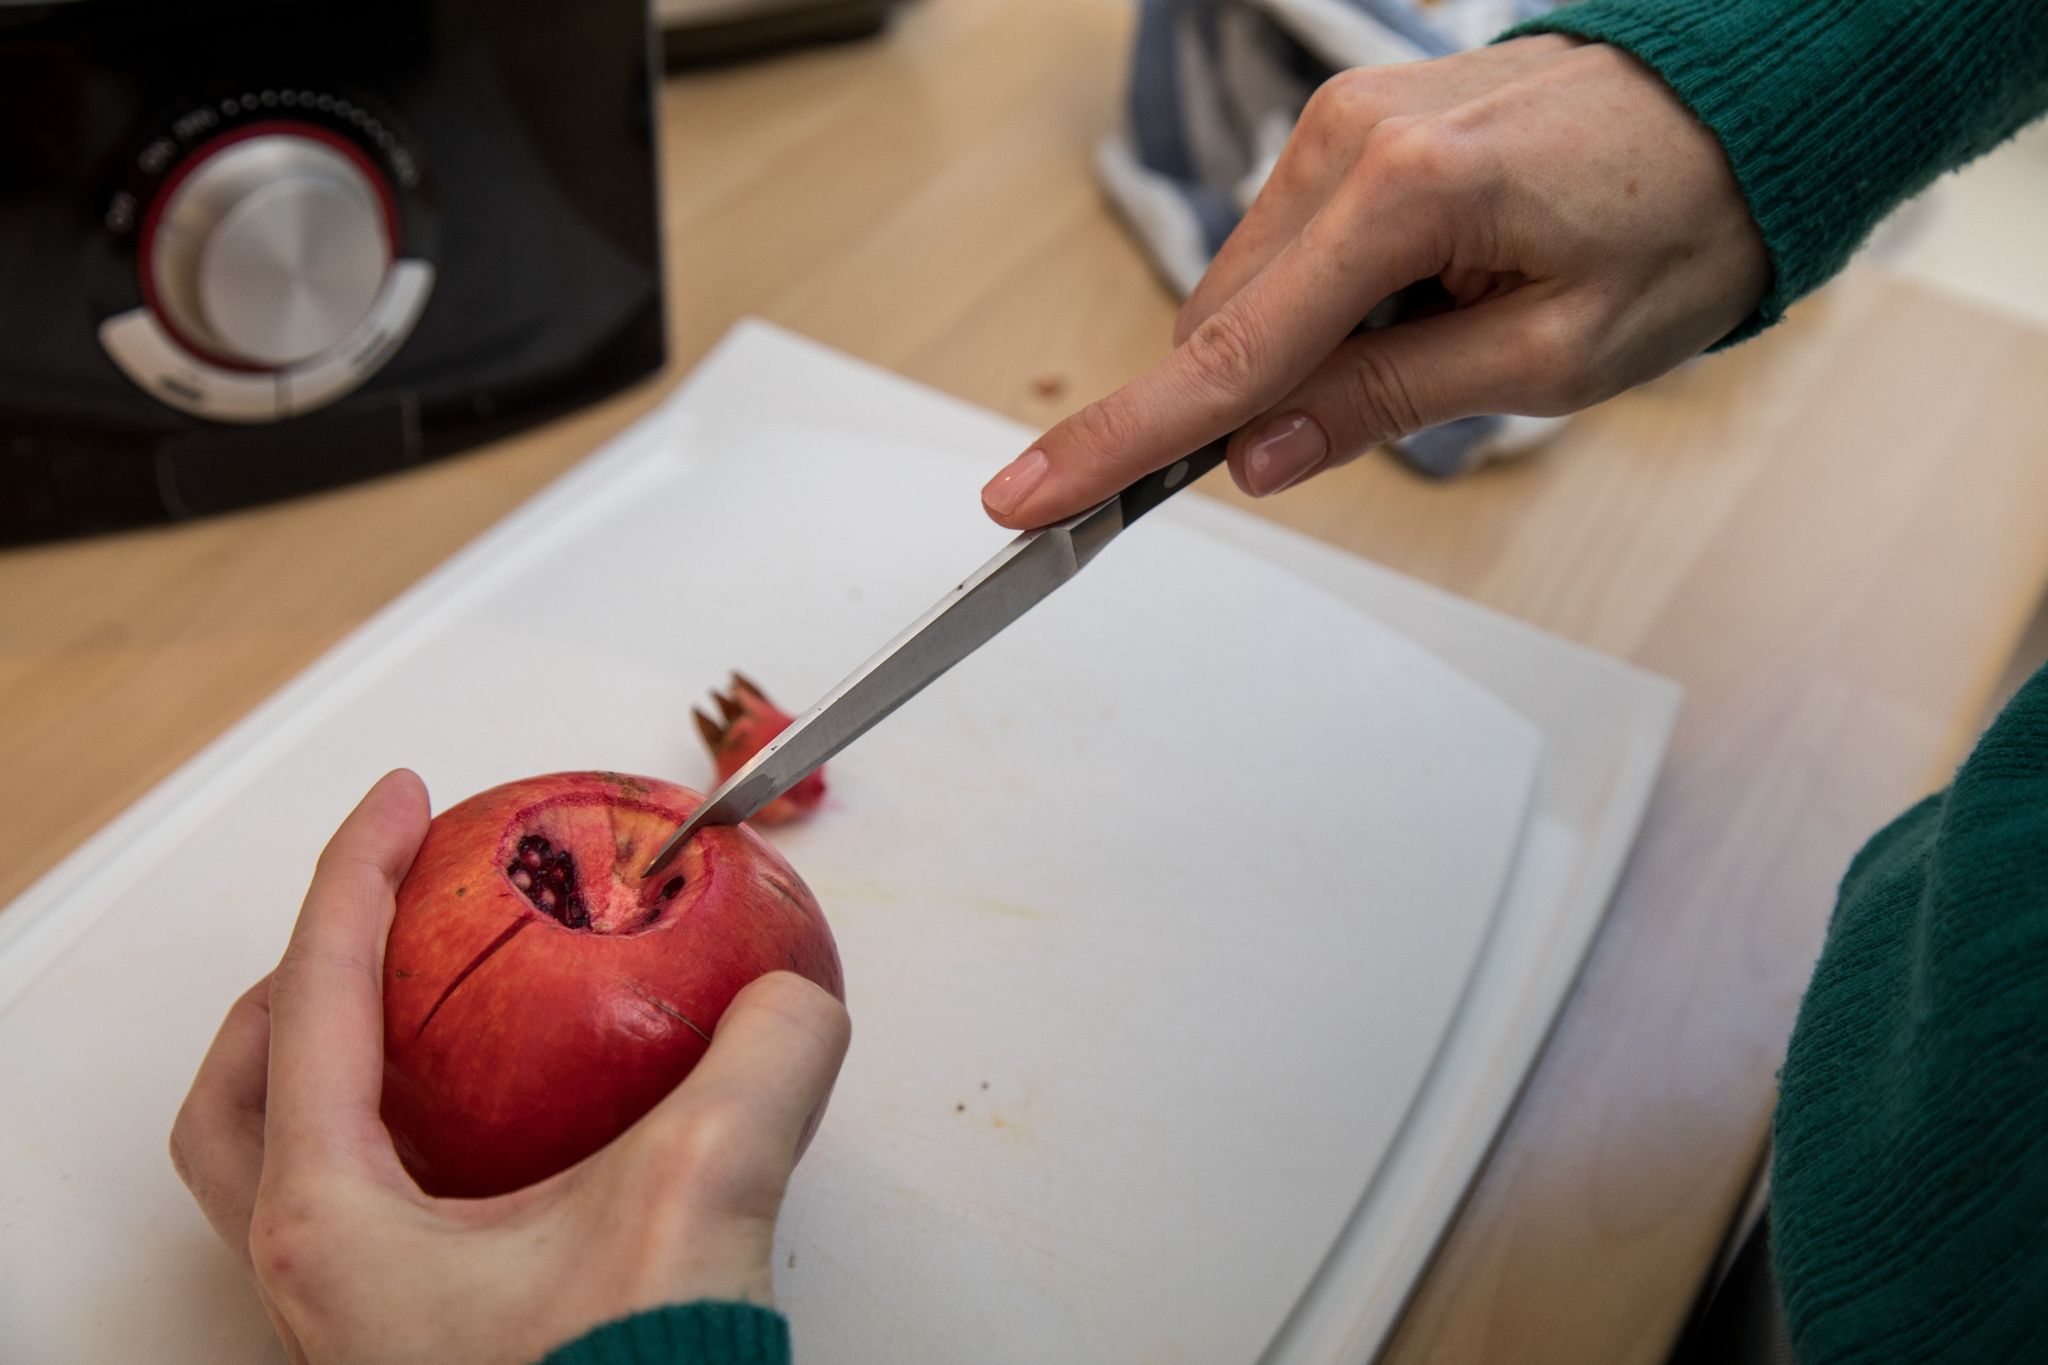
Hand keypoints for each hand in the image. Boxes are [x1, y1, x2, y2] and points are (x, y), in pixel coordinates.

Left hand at [169, 771, 851, 1364]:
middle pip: (236, 1096)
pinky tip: (509, 1135)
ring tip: (421, 1014)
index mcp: (331, 1225)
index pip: (314, 999)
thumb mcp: (701, 1204)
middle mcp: (318, 1276)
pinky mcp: (417, 1349)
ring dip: (333, 1068)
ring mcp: (359, 1321)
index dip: (353, 873)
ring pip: (281, 1168)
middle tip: (372, 911)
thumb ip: (763, 1070)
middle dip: (293, 982)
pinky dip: (412, 1140)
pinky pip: (374, 1214)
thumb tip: (793, 998)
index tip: (402, 801)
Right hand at [980, 36, 1768, 525]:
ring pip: (1248, 286)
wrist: (1746, 101)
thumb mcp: (1553, 355)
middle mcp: (1348, 137)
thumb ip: (1387, 402)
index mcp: (1403, 194)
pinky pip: (1287, 243)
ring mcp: (1344, 118)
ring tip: (1440, 340)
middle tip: (1326, 447)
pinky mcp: (1355, 121)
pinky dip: (1318, 304)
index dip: (1119, 441)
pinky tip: (1419, 300)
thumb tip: (1257, 456)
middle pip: (1221, 323)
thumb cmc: (1680, 220)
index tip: (1024, 495)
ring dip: (1295, 353)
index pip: (1226, 355)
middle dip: (1239, 406)